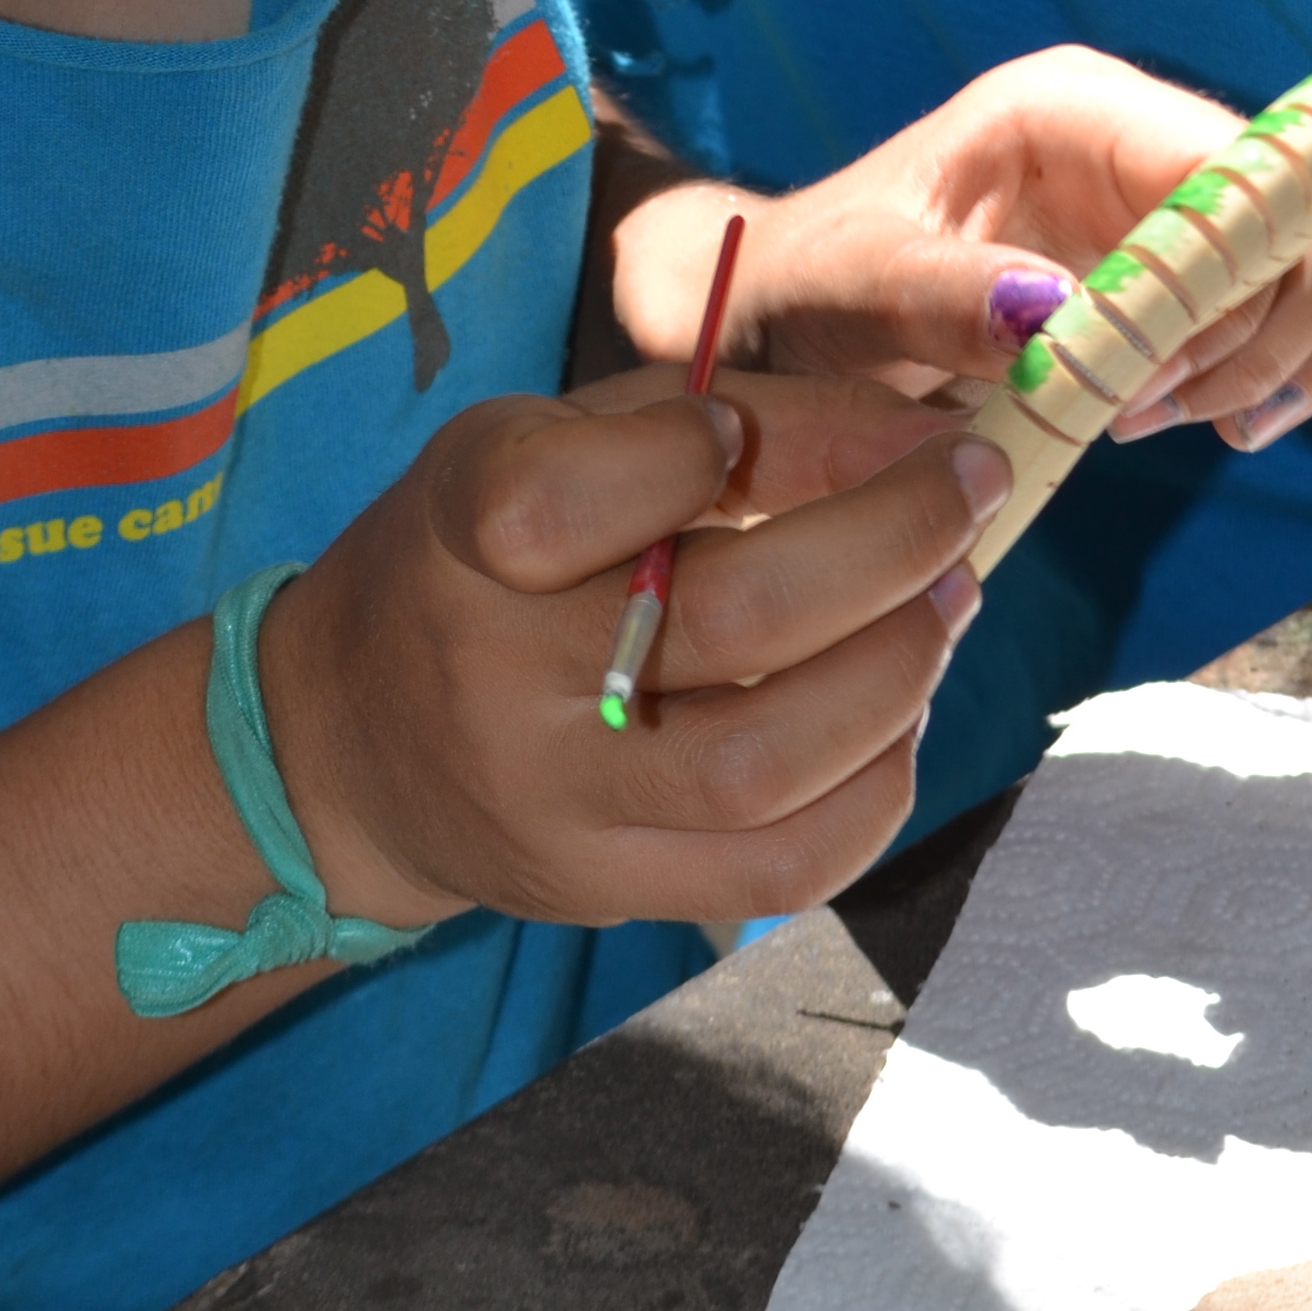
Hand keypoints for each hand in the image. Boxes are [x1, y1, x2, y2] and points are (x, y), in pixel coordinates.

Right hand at [264, 369, 1006, 930]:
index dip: (699, 448)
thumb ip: (716, 420)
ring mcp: (552, 805)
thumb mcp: (550, 442)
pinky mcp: (603, 890)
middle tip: (966, 491)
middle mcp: (496, 678)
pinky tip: (894, 720)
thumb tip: (916, 436)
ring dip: (901, 671)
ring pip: (769, 763)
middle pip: (731, 621)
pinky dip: (877, 791)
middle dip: (895, 541)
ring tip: (945, 602)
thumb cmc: (476, 559)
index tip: (759, 427)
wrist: (345, 744)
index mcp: (463, 532)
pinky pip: (779, 868)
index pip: (576, 493)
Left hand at [606, 43, 1311, 452]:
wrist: (793, 305)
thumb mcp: (849, 289)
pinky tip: (1250, 417)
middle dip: (1284, 331)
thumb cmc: (812, 282)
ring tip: (1210, 423)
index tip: (1162, 379)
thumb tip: (1056, 314)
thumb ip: (940, 298)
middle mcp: (1152, 136)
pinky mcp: (1208, 262)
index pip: (1251, 168)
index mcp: (1076, 111)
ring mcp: (1190, 196)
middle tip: (1174, 416)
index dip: (1249, 282)